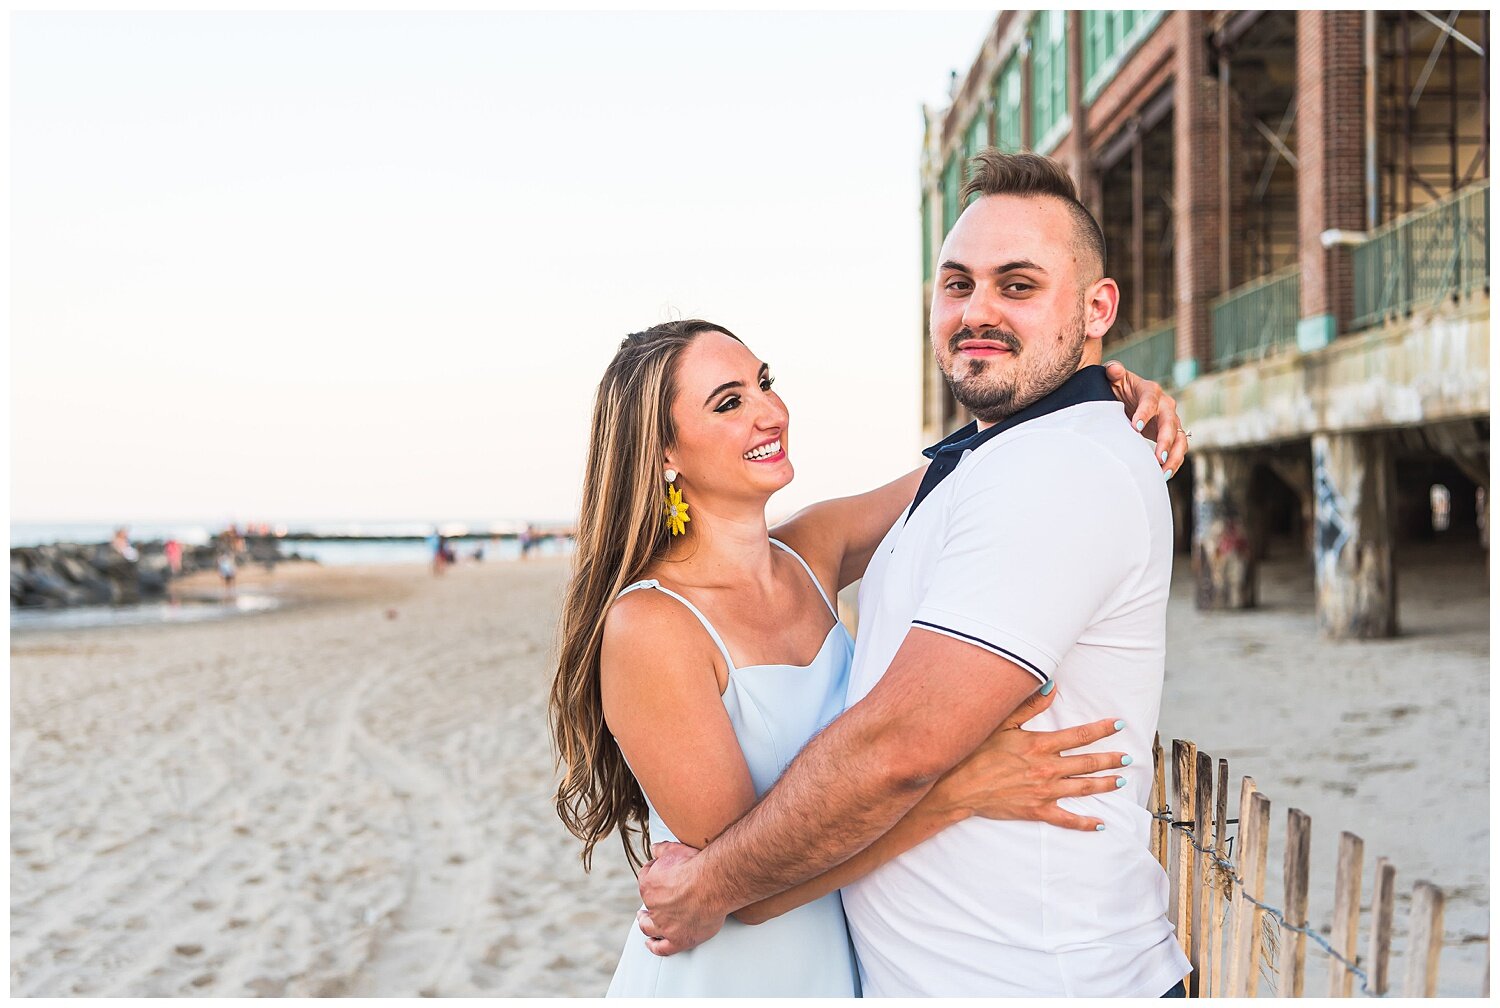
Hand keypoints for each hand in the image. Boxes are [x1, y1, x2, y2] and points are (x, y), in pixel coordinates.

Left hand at [636, 841, 727, 955]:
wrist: (713, 883)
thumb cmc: (696, 865)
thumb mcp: (675, 849)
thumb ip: (662, 849)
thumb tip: (655, 848)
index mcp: (648, 885)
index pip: (645, 878)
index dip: (651, 875)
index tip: (658, 874)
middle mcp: (653, 907)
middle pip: (646, 905)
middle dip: (646, 904)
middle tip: (647, 904)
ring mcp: (665, 925)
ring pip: (649, 929)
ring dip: (646, 926)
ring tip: (645, 923)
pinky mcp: (679, 939)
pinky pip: (663, 948)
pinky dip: (655, 947)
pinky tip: (653, 945)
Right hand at [929, 683, 1128, 831]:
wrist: (959, 786)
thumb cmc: (976, 752)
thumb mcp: (1001, 723)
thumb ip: (1029, 705)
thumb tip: (1052, 686)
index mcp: (1040, 745)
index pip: (1080, 735)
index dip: (1102, 729)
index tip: (1119, 725)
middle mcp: (1047, 768)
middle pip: (1087, 763)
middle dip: (1110, 759)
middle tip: (1127, 757)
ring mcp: (1044, 792)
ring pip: (1083, 788)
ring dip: (1104, 784)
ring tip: (1120, 781)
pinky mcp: (1038, 810)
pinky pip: (1067, 819)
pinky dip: (1085, 823)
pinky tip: (1100, 824)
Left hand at [1103, 360, 1188, 477]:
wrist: (1127, 398)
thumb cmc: (1119, 388)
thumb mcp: (1115, 379)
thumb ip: (1114, 372)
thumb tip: (1113, 369)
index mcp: (1151, 391)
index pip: (1150, 401)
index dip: (1144, 414)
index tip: (1135, 428)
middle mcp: (1166, 406)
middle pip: (1171, 423)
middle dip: (1166, 441)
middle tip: (1158, 457)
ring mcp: (1171, 422)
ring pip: (1180, 439)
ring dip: (1174, 457)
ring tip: (1164, 473)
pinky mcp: (1171, 436)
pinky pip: (1178, 450)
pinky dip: (1173, 463)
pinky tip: (1163, 476)